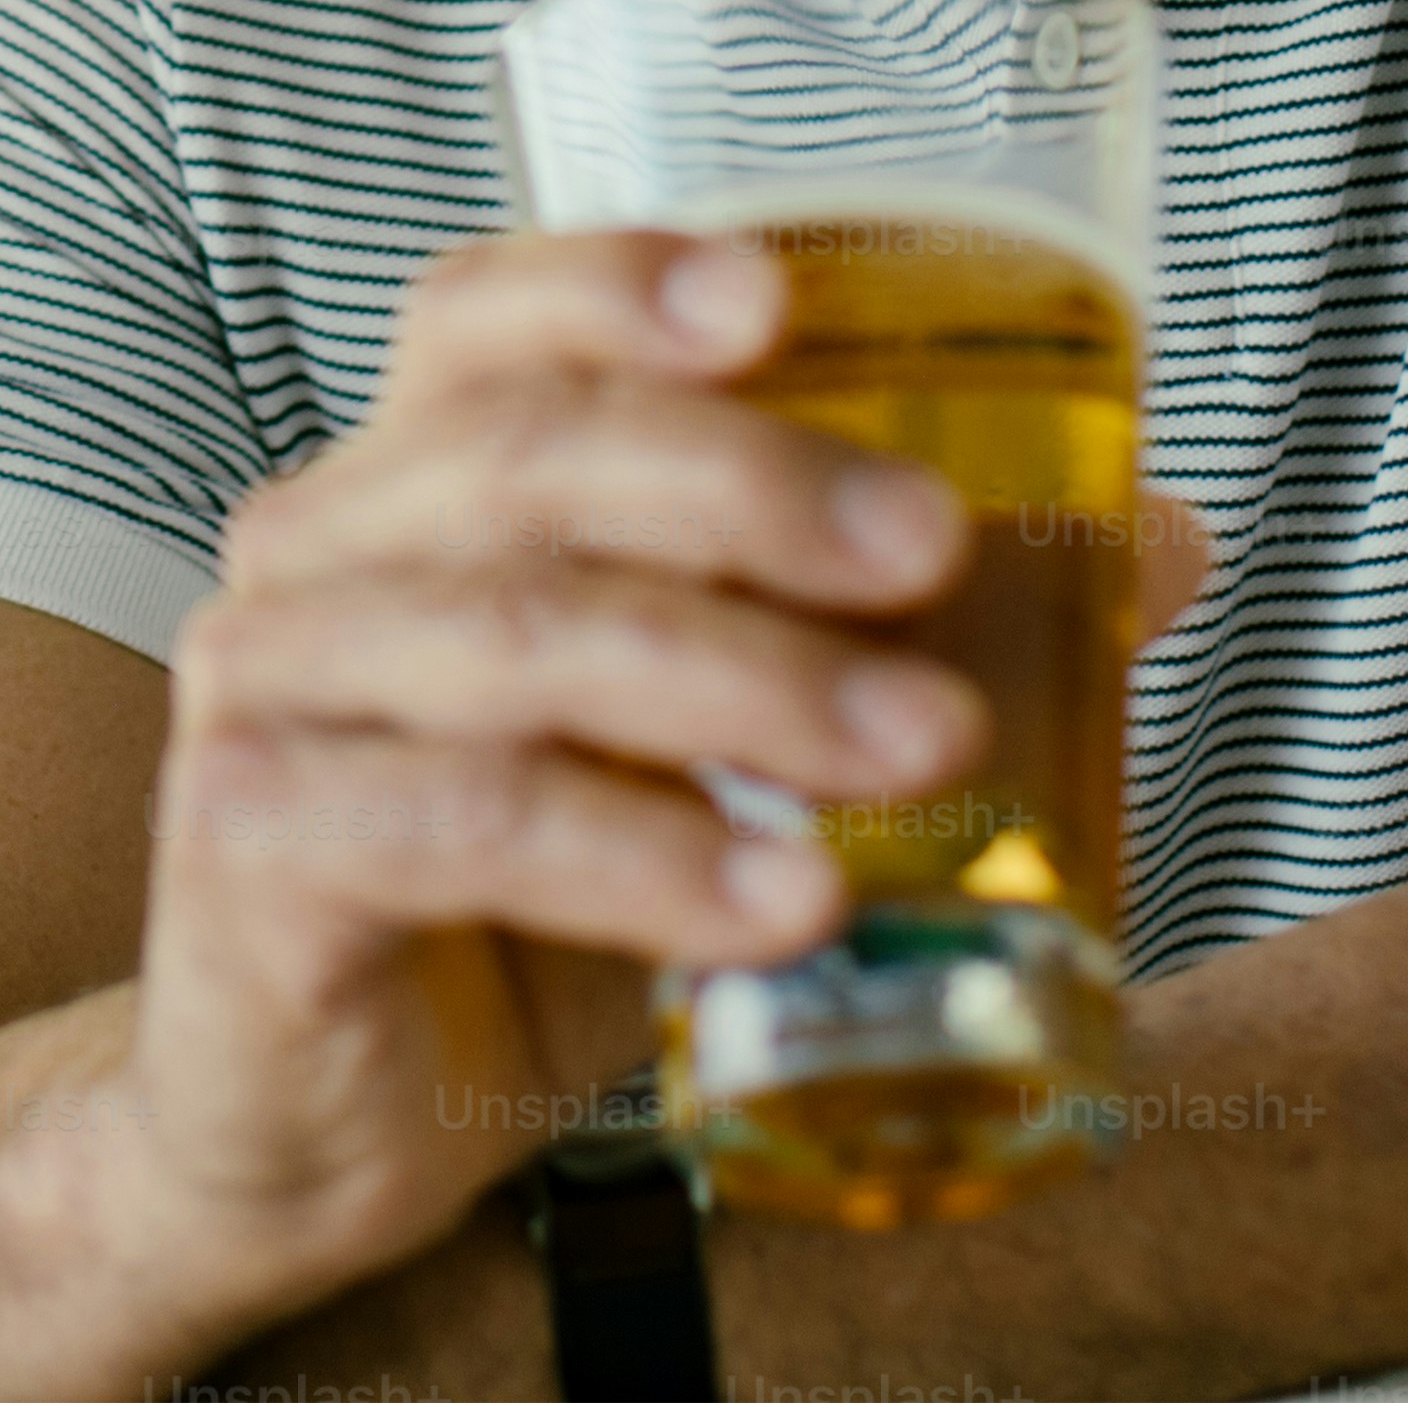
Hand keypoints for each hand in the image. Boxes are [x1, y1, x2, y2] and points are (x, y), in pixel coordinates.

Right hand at [110, 230, 1206, 1323]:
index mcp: (406, 485)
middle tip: (934, 552)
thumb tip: (1151, 541)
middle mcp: (316, 556)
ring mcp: (266, 695)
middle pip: (526, 459)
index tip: (779, 299)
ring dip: (746, 686)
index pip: (484, 320)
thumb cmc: (508, 906)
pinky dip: (645, 858)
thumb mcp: (694, 754)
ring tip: (925, 754)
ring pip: (518, 640)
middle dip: (751, 488)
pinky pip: (468, 824)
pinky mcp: (255, 848)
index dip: (618, 282)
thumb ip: (866, 638)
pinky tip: (785, 904)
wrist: (305, 1126)